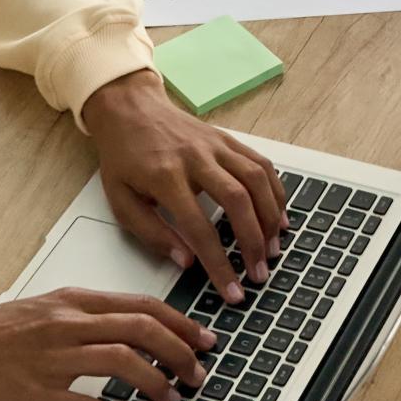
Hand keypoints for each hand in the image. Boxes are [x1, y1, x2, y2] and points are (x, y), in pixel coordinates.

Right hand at [0, 286, 212, 400]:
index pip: (141, 304)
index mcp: (69, 301)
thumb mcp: (36, 311)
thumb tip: (124, 328)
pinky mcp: (35, 394)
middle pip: (143, 328)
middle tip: (200, 371)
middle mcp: (65, 323)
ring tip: (174, 399)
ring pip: (125, 361)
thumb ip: (79, 316)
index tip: (204, 337)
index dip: (181, 322)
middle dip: (181, 350)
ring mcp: (51, 358)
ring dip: (159, 382)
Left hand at [81, 71, 288, 301]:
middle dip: (254, 242)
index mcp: (165, 178)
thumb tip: (186, 261)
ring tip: (273, 249)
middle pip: (237, 201)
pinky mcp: (228, 139)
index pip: (199, 228)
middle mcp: (196, 158)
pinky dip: (276, 192)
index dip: (219, 264)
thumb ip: (152, 234)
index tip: (233, 291)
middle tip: (260, 273)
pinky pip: (262, 164)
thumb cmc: (124, 158)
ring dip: (271, 218)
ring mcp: (216, 146)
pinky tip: (279, 216)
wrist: (130, 110)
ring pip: (256, 180)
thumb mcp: (121, 201)